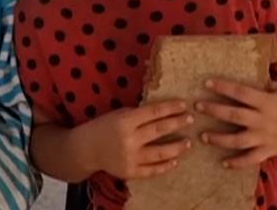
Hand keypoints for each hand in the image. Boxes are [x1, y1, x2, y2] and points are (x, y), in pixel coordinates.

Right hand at [72, 100, 194, 179]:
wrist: (85, 149)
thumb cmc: (103, 127)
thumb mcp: (119, 114)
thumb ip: (138, 115)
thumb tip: (164, 111)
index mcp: (125, 121)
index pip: (153, 112)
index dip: (171, 107)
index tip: (184, 104)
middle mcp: (129, 140)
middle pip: (159, 130)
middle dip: (178, 123)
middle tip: (191, 119)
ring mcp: (130, 158)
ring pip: (160, 153)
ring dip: (177, 147)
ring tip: (188, 143)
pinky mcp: (130, 172)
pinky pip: (152, 170)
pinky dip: (165, 166)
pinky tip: (175, 160)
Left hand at [198, 80, 276, 167]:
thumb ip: (262, 86)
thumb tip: (242, 76)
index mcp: (266, 101)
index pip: (240, 92)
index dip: (223, 87)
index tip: (206, 83)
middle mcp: (263, 119)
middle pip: (233, 115)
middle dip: (213, 110)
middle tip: (197, 107)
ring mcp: (265, 137)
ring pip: (237, 140)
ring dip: (218, 139)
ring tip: (203, 136)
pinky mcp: (268, 150)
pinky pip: (250, 159)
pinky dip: (237, 163)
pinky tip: (223, 162)